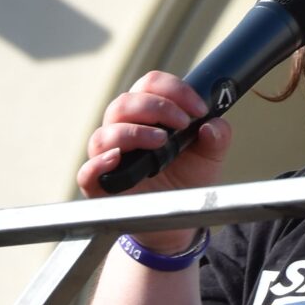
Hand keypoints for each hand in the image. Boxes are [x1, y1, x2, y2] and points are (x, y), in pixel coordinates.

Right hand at [79, 70, 231, 249]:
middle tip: (182, 123)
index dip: (174, 90)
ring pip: (106, 132)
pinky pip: (87, 171)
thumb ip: (217, 137)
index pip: (150, 84)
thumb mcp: (210, 157)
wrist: (179, 219)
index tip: (199, 109)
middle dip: (157, 107)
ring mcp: (108, 156)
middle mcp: (123, 128)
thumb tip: (212, 125)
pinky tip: (117, 159)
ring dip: (134, 132)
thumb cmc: (187, 180)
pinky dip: (99, 163)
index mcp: (147, 114)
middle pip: (125, 102)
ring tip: (160, 141)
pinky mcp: (99, 185)